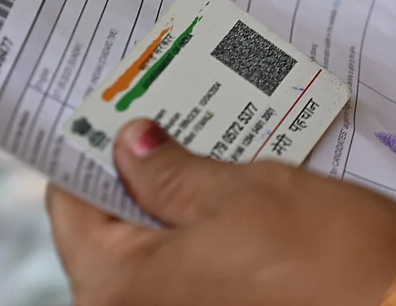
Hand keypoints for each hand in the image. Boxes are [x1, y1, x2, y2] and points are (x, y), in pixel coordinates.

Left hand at [46, 119, 395, 305]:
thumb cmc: (325, 261)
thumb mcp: (237, 192)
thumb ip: (168, 169)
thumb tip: (129, 144)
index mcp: (117, 289)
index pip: (70, 207)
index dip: (87, 151)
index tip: (105, 108)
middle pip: (113, 229)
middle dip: (138, 170)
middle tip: (160, 111)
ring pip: (159, 248)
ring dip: (177, 198)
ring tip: (203, 139)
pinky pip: (195, 271)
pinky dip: (207, 231)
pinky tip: (234, 187)